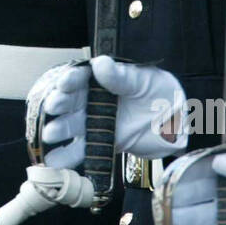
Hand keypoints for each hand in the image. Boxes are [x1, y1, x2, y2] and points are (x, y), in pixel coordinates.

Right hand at [39, 56, 187, 167]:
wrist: (176, 123)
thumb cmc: (158, 93)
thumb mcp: (141, 81)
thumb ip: (121, 77)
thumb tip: (101, 64)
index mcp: (100, 80)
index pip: (80, 77)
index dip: (70, 80)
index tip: (64, 83)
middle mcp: (91, 100)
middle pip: (70, 102)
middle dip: (59, 104)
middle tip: (52, 107)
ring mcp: (94, 123)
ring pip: (70, 126)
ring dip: (58, 130)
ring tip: (49, 135)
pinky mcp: (100, 143)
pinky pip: (81, 150)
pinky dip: (67, 157)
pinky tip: (54, 161)